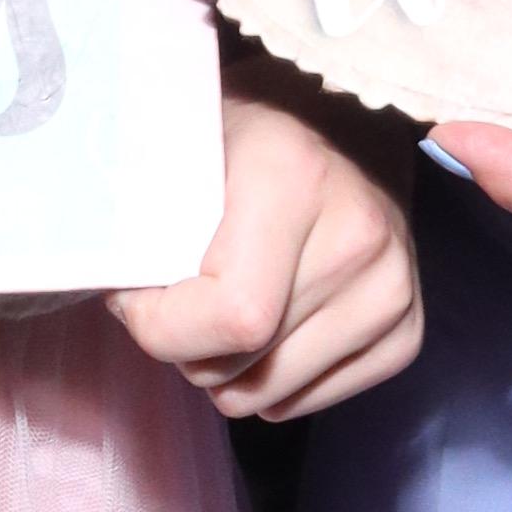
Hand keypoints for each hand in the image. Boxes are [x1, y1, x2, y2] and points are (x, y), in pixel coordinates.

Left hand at [111, 98, 423, 422]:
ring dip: (228, 370)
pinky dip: (274, 382)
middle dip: (186, 348)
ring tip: (223, 307)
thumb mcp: (190, 136)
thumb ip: (144, 204)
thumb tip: (102, 281)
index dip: (162, 326)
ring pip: (271, 396)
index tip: (133, 295)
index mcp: (296, 180)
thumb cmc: (256, 122)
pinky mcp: (408, 328)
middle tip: (176, 299)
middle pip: (244, 366)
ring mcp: (393, 287)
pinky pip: (312, 402)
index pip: (232, 317)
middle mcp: (360, 237)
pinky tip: (268, 326)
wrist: (349, 110)